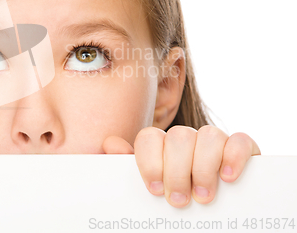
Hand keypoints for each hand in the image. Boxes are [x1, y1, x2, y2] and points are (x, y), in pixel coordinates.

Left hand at [102, 125, 260, 207]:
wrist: (211, 215)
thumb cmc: (176, 196)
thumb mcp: (152, 186)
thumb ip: (129, 167)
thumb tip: (110, 144)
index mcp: (161, 145)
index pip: (149, 137)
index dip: (150, 162)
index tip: (155, 190)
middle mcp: (186, 138)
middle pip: (178, 137)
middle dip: (177, 171)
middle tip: (178, 201)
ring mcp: (214, 141)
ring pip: (209, 135)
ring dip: (203, 167)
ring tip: (203, 197)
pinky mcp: (241, 148)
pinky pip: (239, 140)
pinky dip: (233, 157)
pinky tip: (228, 178)